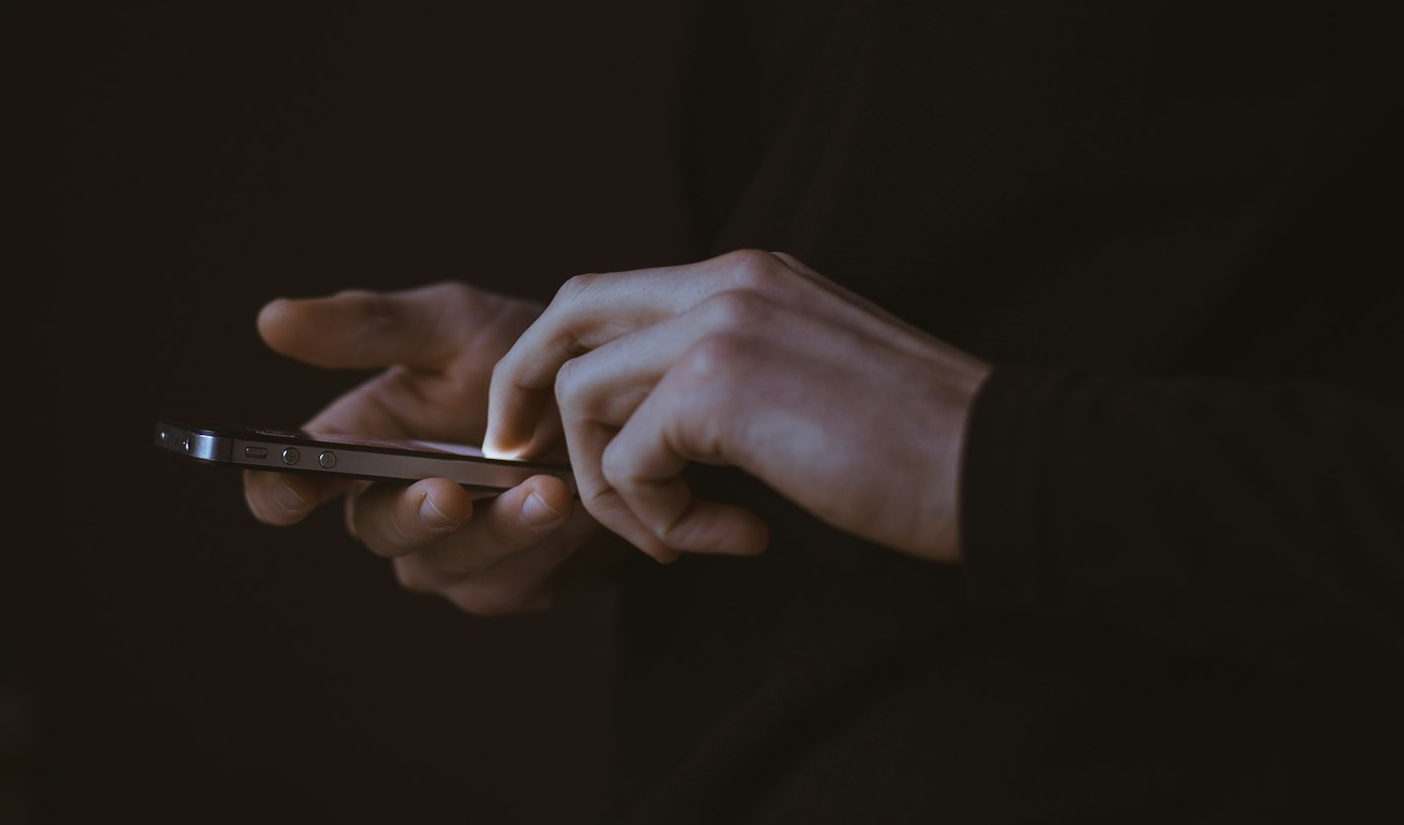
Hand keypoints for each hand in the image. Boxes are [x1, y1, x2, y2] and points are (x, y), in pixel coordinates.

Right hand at [244, 282, 623, 614]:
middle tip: (449, 493)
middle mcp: (392, 508)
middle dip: (411, 514)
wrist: (619, 402)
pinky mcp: (508, 585)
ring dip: (497, 532)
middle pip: (375, 531)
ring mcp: (448, 555)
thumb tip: (271, 319)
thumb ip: (369, 327)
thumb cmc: (522, 357)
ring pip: (446, 564)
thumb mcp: (452, 325)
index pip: (291, 484)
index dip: (279, 491)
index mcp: (357, 446)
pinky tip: (577, 506)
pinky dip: (544, 545)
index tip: (291, 485)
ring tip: (546, 490)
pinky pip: (511, 581)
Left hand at [484, 250, 991, 563]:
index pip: (606, 294)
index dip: (555, 359)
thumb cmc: (915, 446)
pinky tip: (733, 538)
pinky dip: (659, 519)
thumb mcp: (805, 380)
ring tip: (678, 536)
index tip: (540, 428)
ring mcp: (719, 324)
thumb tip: (645, 427)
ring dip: (612, 486)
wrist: (999, 465)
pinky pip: (630, 460)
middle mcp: (725, 280)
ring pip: (583, 396)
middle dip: (524, 392)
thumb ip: (725, 376)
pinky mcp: (718, 386)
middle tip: (520, 461)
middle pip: (567, 316)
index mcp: (746, 275)